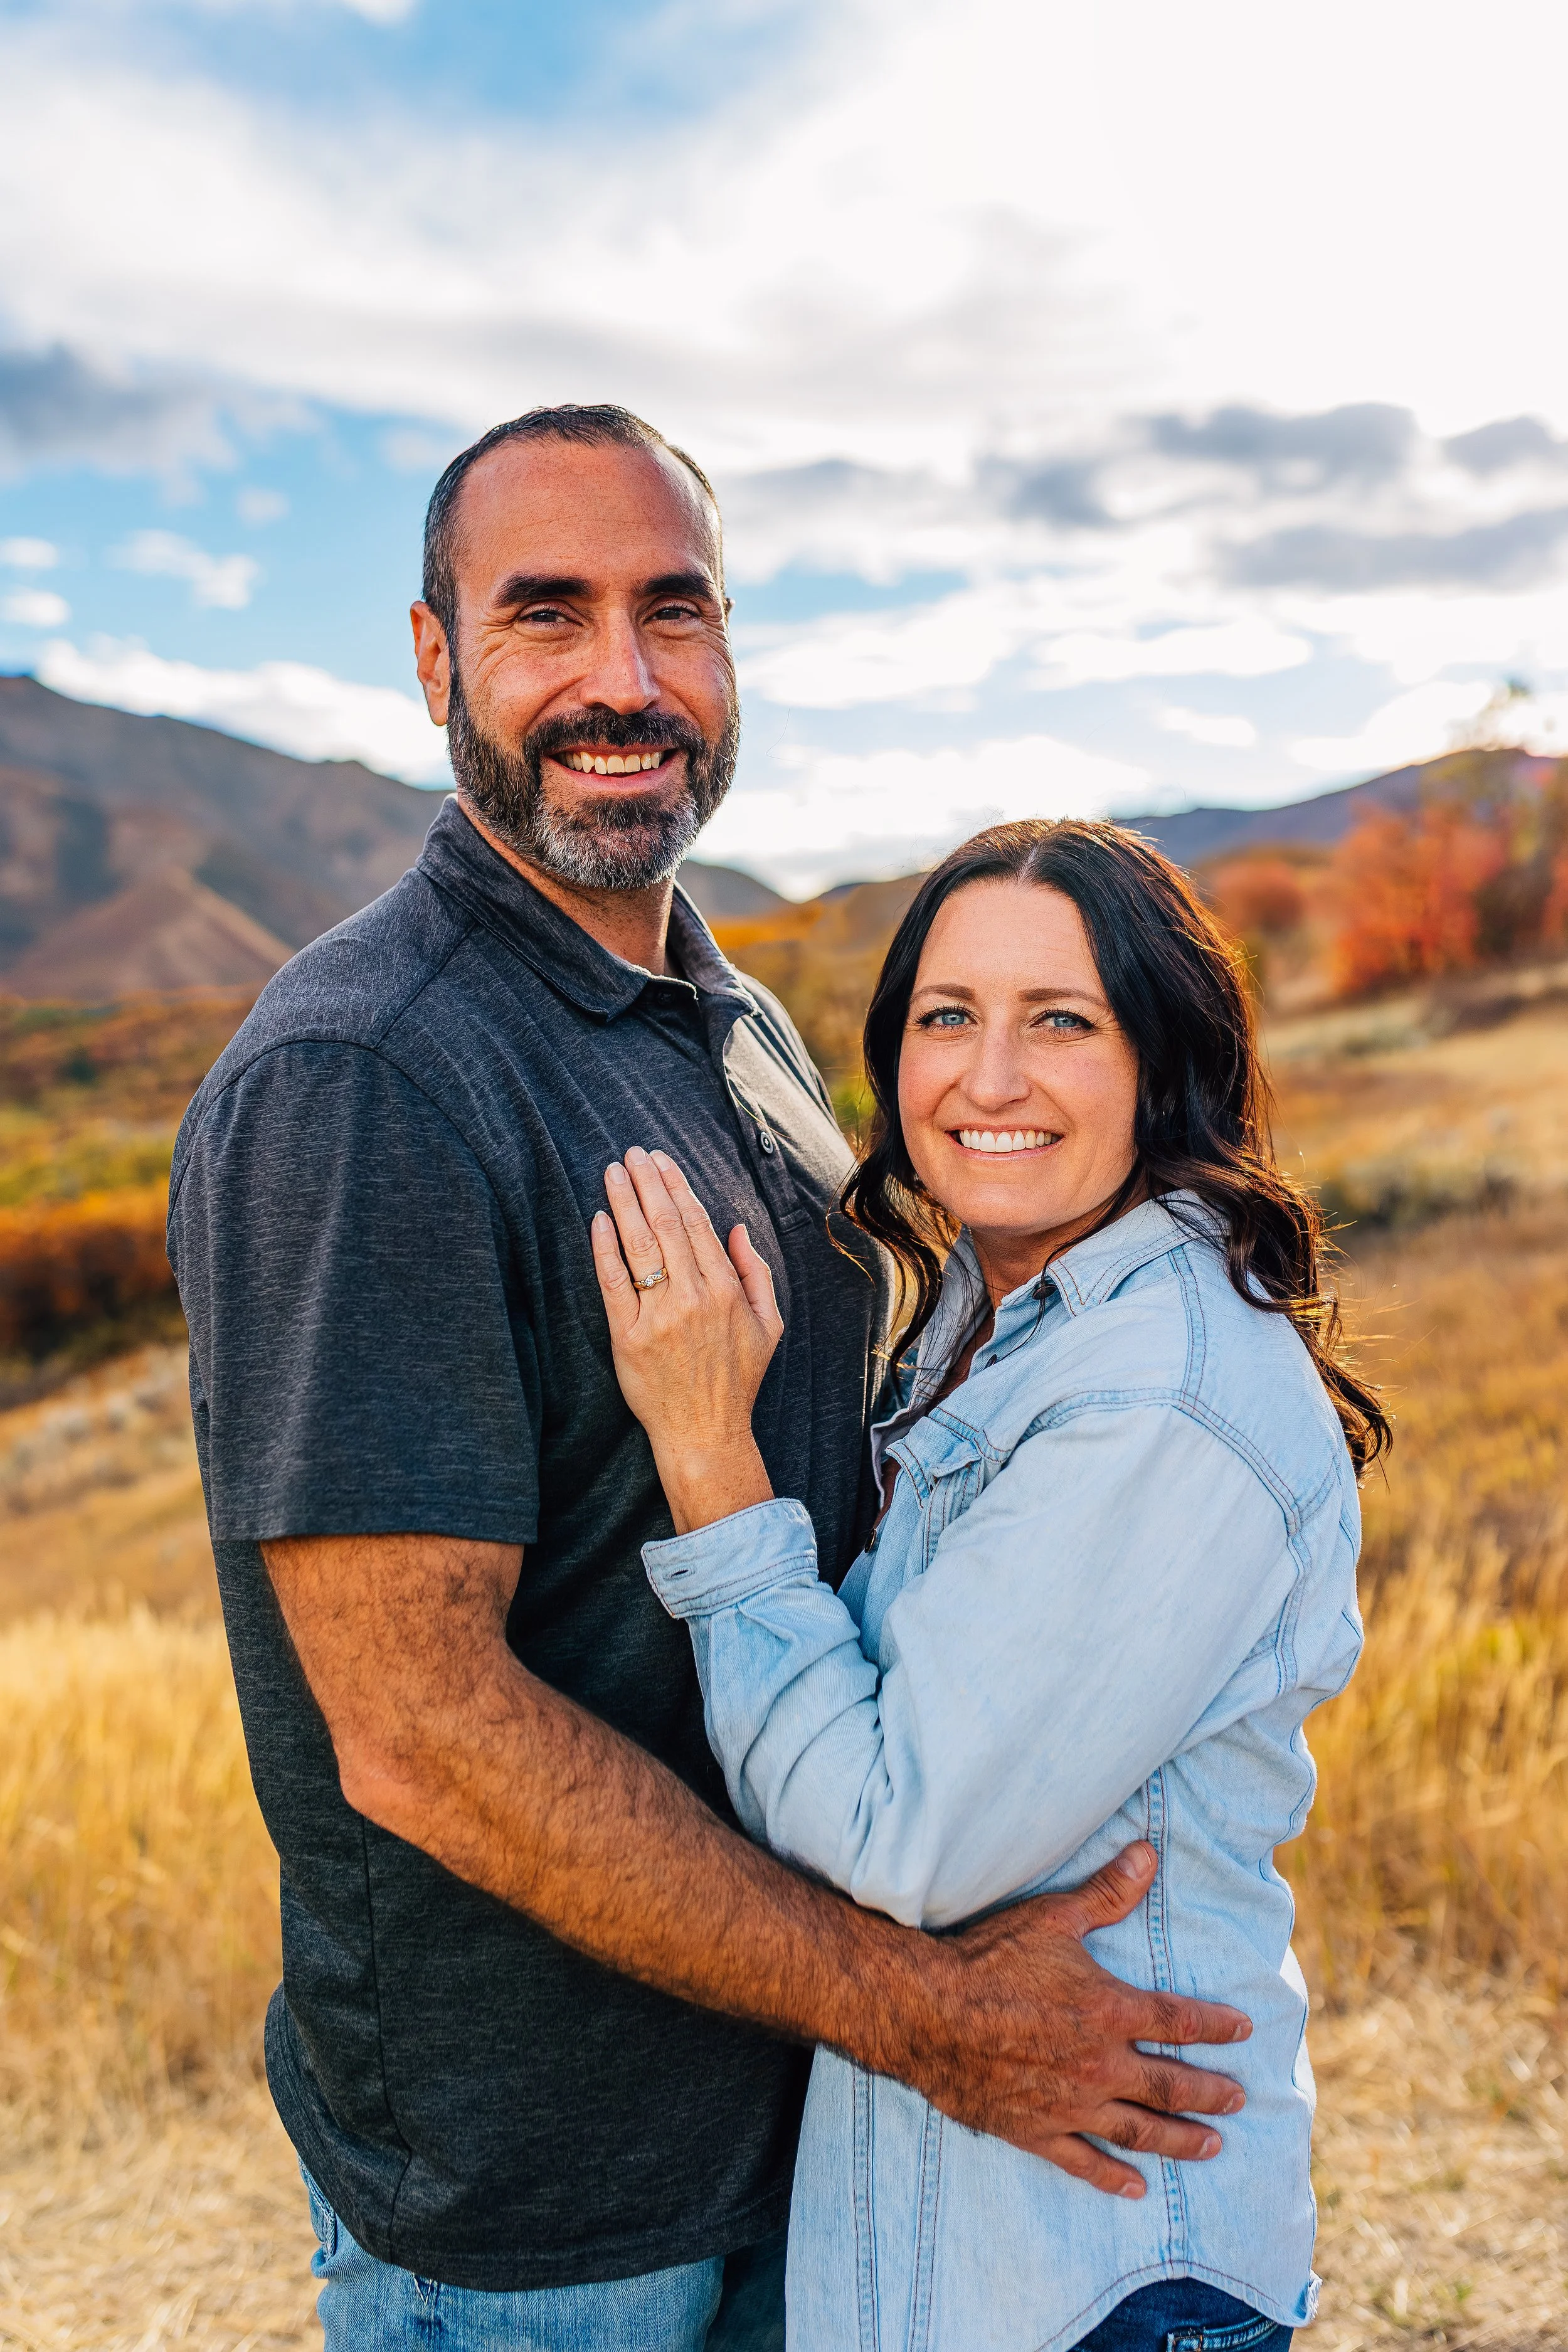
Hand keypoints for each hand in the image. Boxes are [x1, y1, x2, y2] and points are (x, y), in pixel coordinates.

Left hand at [592, 1148, 782, 1530]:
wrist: (705, 1432)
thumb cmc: (736, 1379)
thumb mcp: (768, 1325)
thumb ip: (756, 1273)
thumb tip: (735, 1228)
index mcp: (726, 1291)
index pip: (696, 1224)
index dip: (677, 1187)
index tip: (661, 1161)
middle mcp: (693, 1298)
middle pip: (665, 1225)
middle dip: (647, 1182)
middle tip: (632, 1153)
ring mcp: (659, 1316)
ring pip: (639, 1246)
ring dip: (624, 1202)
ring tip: (612, 1173)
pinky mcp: (628, 1336)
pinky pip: (613, 1283)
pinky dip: (605, 1249)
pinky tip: (599, 1220)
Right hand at [888, 1843, 1250, 2198]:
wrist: (926, 2011)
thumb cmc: (988, 1959)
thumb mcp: (1052, 1917)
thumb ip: (1107, 1893)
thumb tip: (1149, 1854)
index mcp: (1108, 2010)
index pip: (1179, 2019)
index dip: (1216, 2025)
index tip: (1244, 2029)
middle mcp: (1099, 2064)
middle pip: (1171, 2084)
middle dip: (1211, 2092)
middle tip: (1241, 2100)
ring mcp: (1070, 2103)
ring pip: (1139, 2129)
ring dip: (1180, 2140)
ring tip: (1213, 2146)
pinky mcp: (1036, 2130)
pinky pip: (1083, 2161)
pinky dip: (1112, 2176)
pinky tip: (1136, 2188)